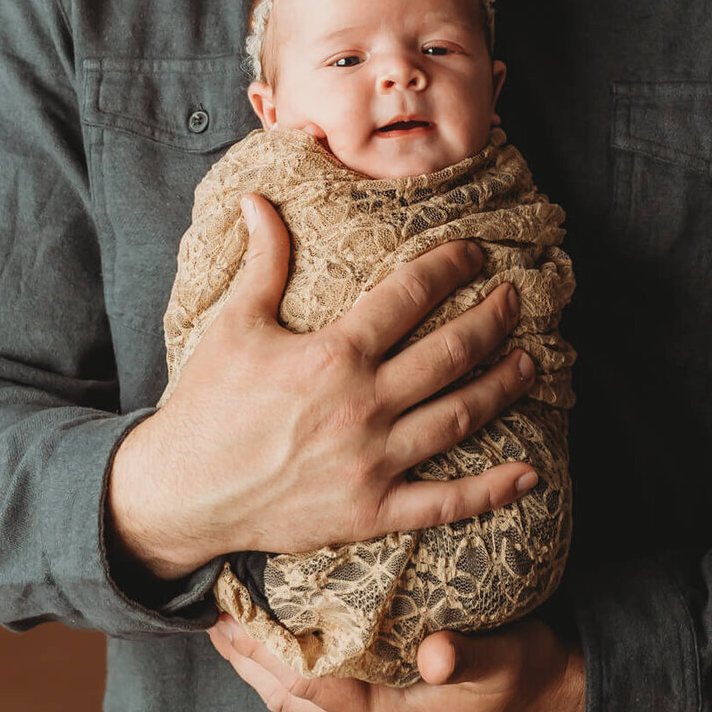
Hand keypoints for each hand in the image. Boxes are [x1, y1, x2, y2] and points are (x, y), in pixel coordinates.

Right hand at [108, 196, 536, 579]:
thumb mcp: (234, 324)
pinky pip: (445, 503)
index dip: (450, 267)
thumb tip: (258, 199)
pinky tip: (530, 473)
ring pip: (460, 417)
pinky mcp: (372, 511)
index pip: (410, 296)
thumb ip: (263, 261)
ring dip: (503, 386)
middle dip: (491, 320)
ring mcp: (373, 461)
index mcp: (334, 354)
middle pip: (451, 352)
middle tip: (515, 301)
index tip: (474, 253)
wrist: (182, 491)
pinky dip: (492, 490)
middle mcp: (363, 404)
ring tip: (529, 362)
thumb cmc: (207, 404)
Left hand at [207, 612, 586, 711]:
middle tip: (209, 613)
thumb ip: (465, 656)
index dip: (263, 652)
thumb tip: (432, 653)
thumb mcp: (501, 662)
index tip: (229, 614)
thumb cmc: (524, 674)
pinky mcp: (382, 699)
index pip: (307, 687)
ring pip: (296, 695)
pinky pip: (318, 685)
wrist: (552, 692)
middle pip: (286, 695)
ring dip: (259, 661)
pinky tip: (279, 630)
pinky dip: (288, 660)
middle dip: (244, 657)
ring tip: (227, 621)